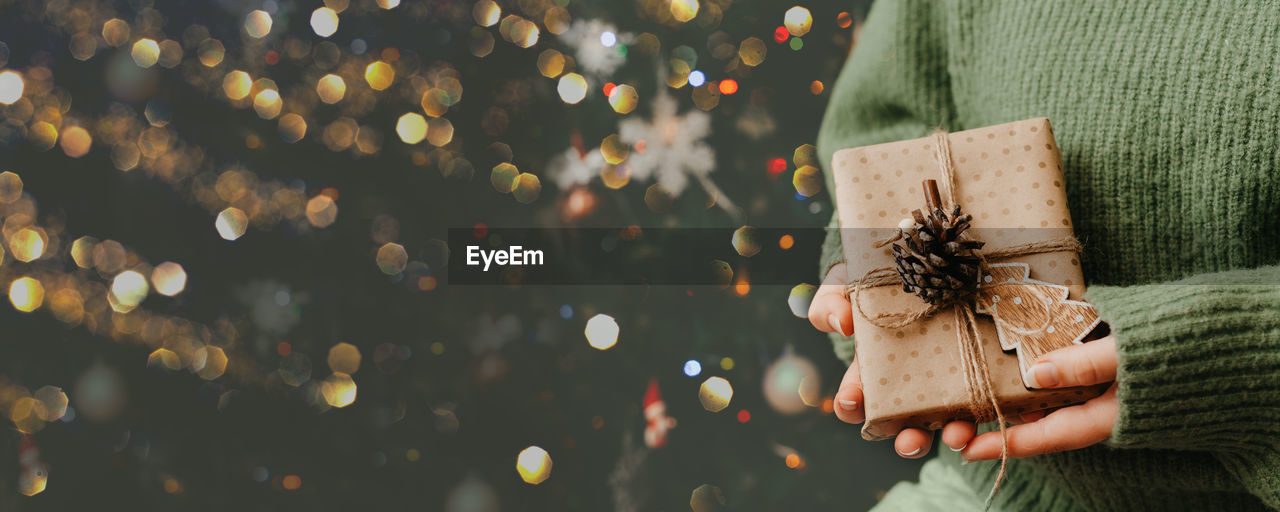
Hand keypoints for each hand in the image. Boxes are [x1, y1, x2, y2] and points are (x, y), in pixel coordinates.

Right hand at [810, 262, 1119, 459]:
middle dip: (908, 439)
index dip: (853, 404)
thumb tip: (842, 324)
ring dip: (952, 435)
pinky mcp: (993, 374)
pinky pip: (1000, 402)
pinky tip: (1006, 415)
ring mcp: (954, 380)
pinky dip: (1002, 415)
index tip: (853, 402)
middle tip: (909, 440)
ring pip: (951, 422)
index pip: (858, 397)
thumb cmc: (885, 275)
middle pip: (907, 423)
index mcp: (877, 366)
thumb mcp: (850, 280)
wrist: (939, 252)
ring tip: (957, 435)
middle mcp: (915, 381)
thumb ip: (832, 299)